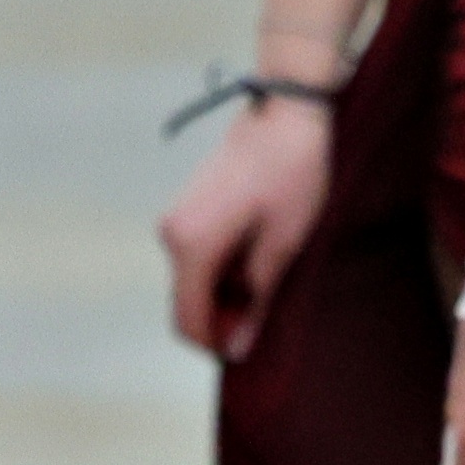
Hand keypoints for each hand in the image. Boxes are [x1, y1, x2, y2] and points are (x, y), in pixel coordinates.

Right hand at [155, 73, 333, 361]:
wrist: (285, 112)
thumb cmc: (293, 175)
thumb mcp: (284, 244)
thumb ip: (257, 300)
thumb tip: (239, 348)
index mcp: (191, 246)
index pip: (188, 320)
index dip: (215, 345)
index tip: (247, 352)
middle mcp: (172, 235)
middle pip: (187, 302)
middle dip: (221, 321)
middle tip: (266, 319)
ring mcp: (176, 219)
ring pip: (193, 281)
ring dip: (224, 295)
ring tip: (270, 283)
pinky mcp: (188, 208)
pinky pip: (198, 257)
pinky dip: (222, 270)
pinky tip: (258, 259)